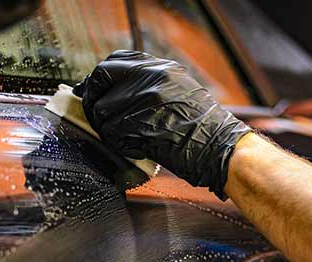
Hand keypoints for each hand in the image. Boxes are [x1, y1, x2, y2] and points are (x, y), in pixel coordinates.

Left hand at [73, 50, 250, 198]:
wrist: (220, 147)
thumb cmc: (202, 126)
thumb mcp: (178, 89)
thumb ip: (147, 84)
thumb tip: (112, 89)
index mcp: (158, 67)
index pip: (112, 63)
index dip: (98, 79)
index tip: (91, 91)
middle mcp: (149, 77)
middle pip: (100, 81)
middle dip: (93, 100)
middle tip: (96, 116)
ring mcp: (142, 99)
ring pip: (102, 112)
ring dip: (109, 129)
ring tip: (131, 138)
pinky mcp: (138, 124)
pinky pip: (112, 135)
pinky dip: (121, 145)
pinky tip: (139, 148)